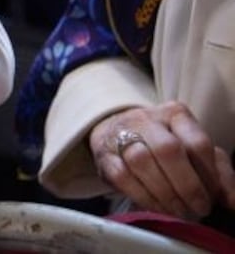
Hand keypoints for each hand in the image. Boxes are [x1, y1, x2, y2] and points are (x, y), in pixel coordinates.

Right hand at [89, 101, 234, 217]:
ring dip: (165, 194)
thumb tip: (232, 201)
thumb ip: (219, 173)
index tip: (213, 197)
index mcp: (175, 114)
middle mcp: (146, 119)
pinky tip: (157, 207)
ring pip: (142, 162)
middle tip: (198, 208)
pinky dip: (143, 196)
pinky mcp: (104, 155)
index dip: (208, 175)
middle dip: (186, 185)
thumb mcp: (195, 151)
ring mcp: (120, 134)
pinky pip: (122, 176)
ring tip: (178, 211)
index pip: (197, 143)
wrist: (118, 133)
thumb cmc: (165, 144)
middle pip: (168, 149)